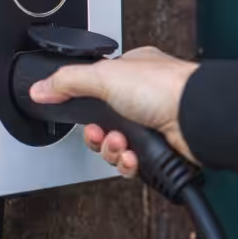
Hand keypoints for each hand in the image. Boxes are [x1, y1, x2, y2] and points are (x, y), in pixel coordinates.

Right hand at [29, 46, 199, 176]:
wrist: (197, 118)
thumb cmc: (165, 87)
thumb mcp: (104, 76)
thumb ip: (67, 81)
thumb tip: (40, 88)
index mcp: (132, 73)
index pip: (97, 92)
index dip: (86, 109)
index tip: (81, 117)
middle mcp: (144, 99)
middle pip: (104, 125)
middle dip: (99, 136)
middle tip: (102, 133)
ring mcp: (154, 126)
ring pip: (118, 148)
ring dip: (113, 150)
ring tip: (122, 144)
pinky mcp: (162, 151)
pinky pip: (135, 165)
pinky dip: (130, 164)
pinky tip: (134, 156)